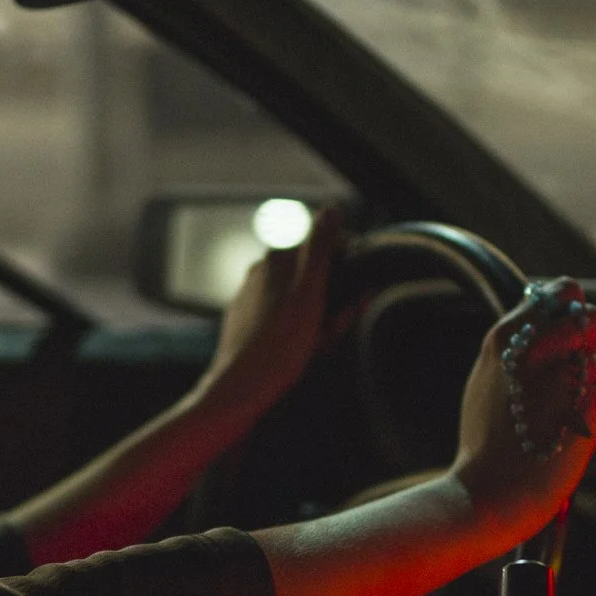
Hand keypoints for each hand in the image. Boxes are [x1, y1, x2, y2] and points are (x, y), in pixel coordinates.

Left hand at [190, 209, 348, 427]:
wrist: (241, 387)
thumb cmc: (280, 343)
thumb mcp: (310, 291)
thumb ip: (320, 247)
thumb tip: (332, 209)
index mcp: (277, 258)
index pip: (323, 245)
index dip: (345, 267)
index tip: (354, 292)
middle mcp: (260, 271)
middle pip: (313, 275)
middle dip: (331, 298)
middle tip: (333, 327)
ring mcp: (251, 296)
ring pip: (300, 299)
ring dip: (317, 318)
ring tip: (316, 343)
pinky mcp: (247, 321)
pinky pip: (285, 319)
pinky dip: (298, 331)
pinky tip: (298, 351)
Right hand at [450, 279, 595, 546]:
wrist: (482, 497)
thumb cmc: (484, 447)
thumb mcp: (486, 381)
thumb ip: (515, 349)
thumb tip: (540, 322)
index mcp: (506, 338)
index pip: (562, 291)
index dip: (571, 312)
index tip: (565, 337)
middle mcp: (536, 350)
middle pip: (593, 318)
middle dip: (589, 348)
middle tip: (571, 380)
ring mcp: (562, 379)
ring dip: (593, 389)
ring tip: (563, 418)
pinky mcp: (586, 409)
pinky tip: (579, 432)